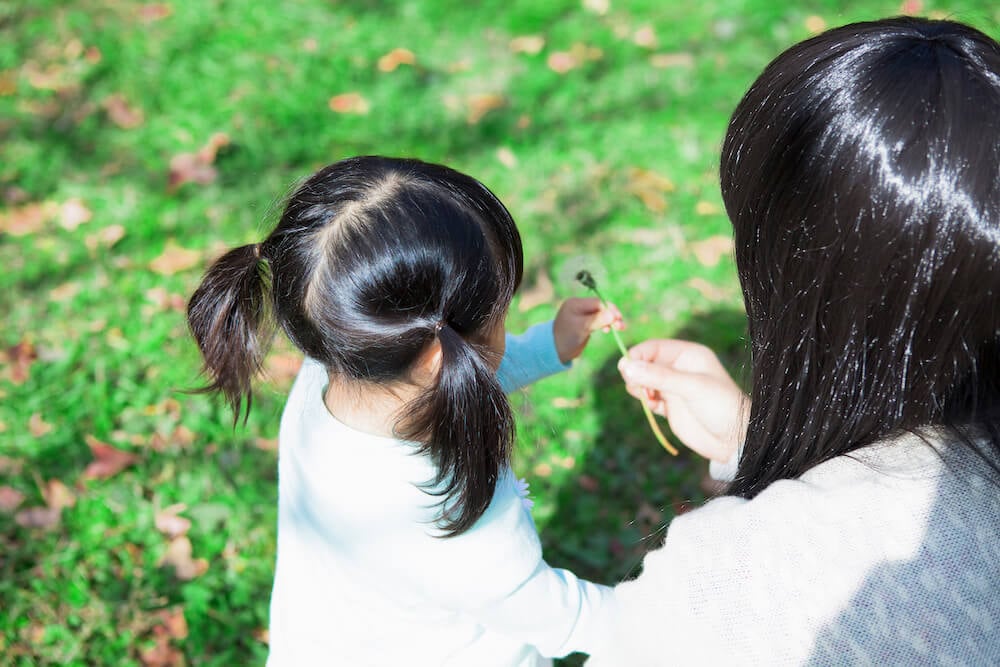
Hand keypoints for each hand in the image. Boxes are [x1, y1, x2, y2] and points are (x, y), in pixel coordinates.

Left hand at [553, 297, 623, 363]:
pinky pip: (598, 320)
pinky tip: (608, 330)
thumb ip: (598, 320)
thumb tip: (614, 315)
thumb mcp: (582, 328)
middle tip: (621, 326)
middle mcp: (579, 306)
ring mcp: (582, 314)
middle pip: (601, 307)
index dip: (610, 310)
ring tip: (619, 329)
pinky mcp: (585, 323)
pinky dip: (605, 324)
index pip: (598, 303)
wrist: (555, 351)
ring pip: (601, 314)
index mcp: (576, 303)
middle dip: (612, 316)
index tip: (618, 319)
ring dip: (610, 320)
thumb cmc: (566, 338)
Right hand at [617, 339, 747, 462]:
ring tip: (644, 396)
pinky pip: (648, 397)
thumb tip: (626, 365)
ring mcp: (673, 387)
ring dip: (638, 386)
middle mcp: (679, 368)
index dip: (638, 355)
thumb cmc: (720, 406)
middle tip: (635, 385)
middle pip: (645, 362)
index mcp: (688, 355)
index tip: (625, 366)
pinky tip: (650, 405)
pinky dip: (644, 399)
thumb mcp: (691, 387)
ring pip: (644, 380)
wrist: (734, 440)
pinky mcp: (669, 406)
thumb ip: (659, 377)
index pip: (654, 347)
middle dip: (636, 371)